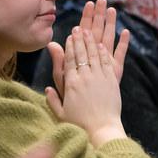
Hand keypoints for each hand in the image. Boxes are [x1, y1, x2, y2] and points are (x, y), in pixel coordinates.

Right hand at [45, 26, 127, 145]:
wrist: (101, 130)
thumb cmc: (79, 125)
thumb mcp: (61, 113)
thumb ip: (53, 99)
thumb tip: (46, 89)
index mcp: (71, 84)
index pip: (69, 60)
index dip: (69, 47)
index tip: (69, 36)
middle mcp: (85, 77)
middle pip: (81, 53)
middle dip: (79, 39)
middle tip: (78, 28)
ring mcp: (99, 78)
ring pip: (94, 54)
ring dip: (91, 41)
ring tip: (89, 31)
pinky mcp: (111, 81)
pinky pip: (106, 62)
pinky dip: (104, 53)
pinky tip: (102, 45)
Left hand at [49, 0, 130, 96]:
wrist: (88, 118)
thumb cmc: (71, 100)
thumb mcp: (63, 79)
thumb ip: (60, 62)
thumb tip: (51, 44)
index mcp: (80, 58)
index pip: (81, 34)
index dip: (84, 18)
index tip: (87, 4)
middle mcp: (93, 60)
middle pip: (95, 33)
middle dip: (98, 16)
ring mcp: (104, 65)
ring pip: (108, 40)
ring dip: (111, 25)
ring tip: (113, 10)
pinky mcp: (115, 73)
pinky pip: (119, 56)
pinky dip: (123, 45)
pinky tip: (126, 32)